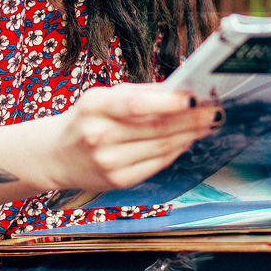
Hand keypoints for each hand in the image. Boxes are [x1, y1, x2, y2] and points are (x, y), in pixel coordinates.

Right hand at [46, 83, 218, 193]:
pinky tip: (187, 140)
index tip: (195, 97)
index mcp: (94, 106)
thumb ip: (141, 93)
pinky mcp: (118, 181)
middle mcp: (99, 135)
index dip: (168, 102)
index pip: (136, 104)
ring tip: (207, 123)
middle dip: (191, 119)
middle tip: (215, 111)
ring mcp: (108, 162)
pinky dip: (176, 151)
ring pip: (161, 147)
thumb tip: (181, 89)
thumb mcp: (104, 97)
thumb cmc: (87, 119)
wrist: (56, 156)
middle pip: (156, 128)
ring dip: (190, 135)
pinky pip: (157, 164)